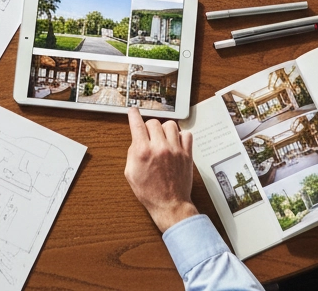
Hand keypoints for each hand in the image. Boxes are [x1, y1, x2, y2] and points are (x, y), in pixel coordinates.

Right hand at [124, 108, 197, 232]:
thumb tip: (136, 140)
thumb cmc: (150, 193)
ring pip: (170, 124)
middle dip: (149, 127)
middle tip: (149, 136)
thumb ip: (132, 153)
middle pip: (153, 122)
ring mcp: (175, 150)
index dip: (133, 115)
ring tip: (163, 139)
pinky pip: (186, 134)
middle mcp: (159, 147)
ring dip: (164, 130)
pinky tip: (175, 143)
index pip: (137, 124)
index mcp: (143, 152)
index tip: (133, 111)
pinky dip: (180, 136)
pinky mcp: (187, 154)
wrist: (170, 205)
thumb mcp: (131, 174)